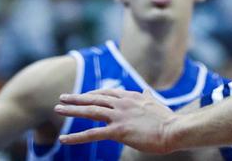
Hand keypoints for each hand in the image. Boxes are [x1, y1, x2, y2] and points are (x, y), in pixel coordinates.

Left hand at [54, 88, 178, 152]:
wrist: (174, 130)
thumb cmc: (167, 120)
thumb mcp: (155, 103)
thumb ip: (147, 96)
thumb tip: (146, 90)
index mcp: (130, 96)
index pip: (106, 92)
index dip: (92, 94)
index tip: (83, 96)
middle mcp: (122, 102)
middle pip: (94, 98)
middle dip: (77, 98)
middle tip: (62, 97)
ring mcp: (119, 116)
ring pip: (90, 111)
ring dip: (72, 109)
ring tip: (57, 108)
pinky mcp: (118, 131)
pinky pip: (92, 134)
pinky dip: (76, 136)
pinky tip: (64, 139)